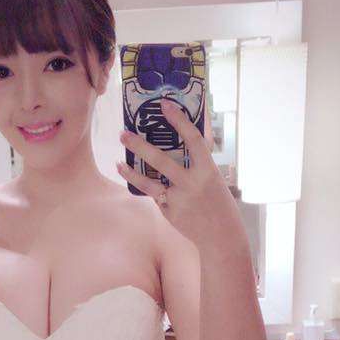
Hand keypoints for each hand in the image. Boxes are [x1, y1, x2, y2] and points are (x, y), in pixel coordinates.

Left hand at [116, 99, 247, 256]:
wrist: (221, 235)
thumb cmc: (218, 201)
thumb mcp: (213, 177)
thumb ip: (199, 160)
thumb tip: (185, 135)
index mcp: (207, 169)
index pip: (193, 139)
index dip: (179, 120)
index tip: (164, 104)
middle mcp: (191, 183)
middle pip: (160, 161)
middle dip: (139, 146)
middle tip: (123, 132)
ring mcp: (178, 199)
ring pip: (149, 183)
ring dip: (131, 172)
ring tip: (118, 162)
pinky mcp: (169, 213)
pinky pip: (155, 196)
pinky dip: (147, 188)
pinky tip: (138, 181)